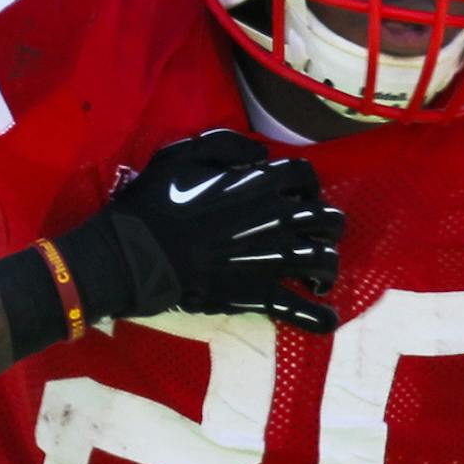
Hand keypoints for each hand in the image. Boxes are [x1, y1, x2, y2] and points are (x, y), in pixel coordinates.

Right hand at [60, 129, 343, 331]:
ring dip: (328, 267)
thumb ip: (226, 145)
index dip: (307, 184)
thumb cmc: (154, 202)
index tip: (297, 194)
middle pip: (328, 218)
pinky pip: (302, 310)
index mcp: (260, 185)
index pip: (306, 176)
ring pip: (326, 260)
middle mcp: (277, 220)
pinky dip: (320, 317)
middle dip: (327, 225)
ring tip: (316, 276)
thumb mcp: (182, 154)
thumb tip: (260, 154)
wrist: (136, 253)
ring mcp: (272, 260)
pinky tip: (326, 319)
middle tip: (312, 235)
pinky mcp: (259, 294)